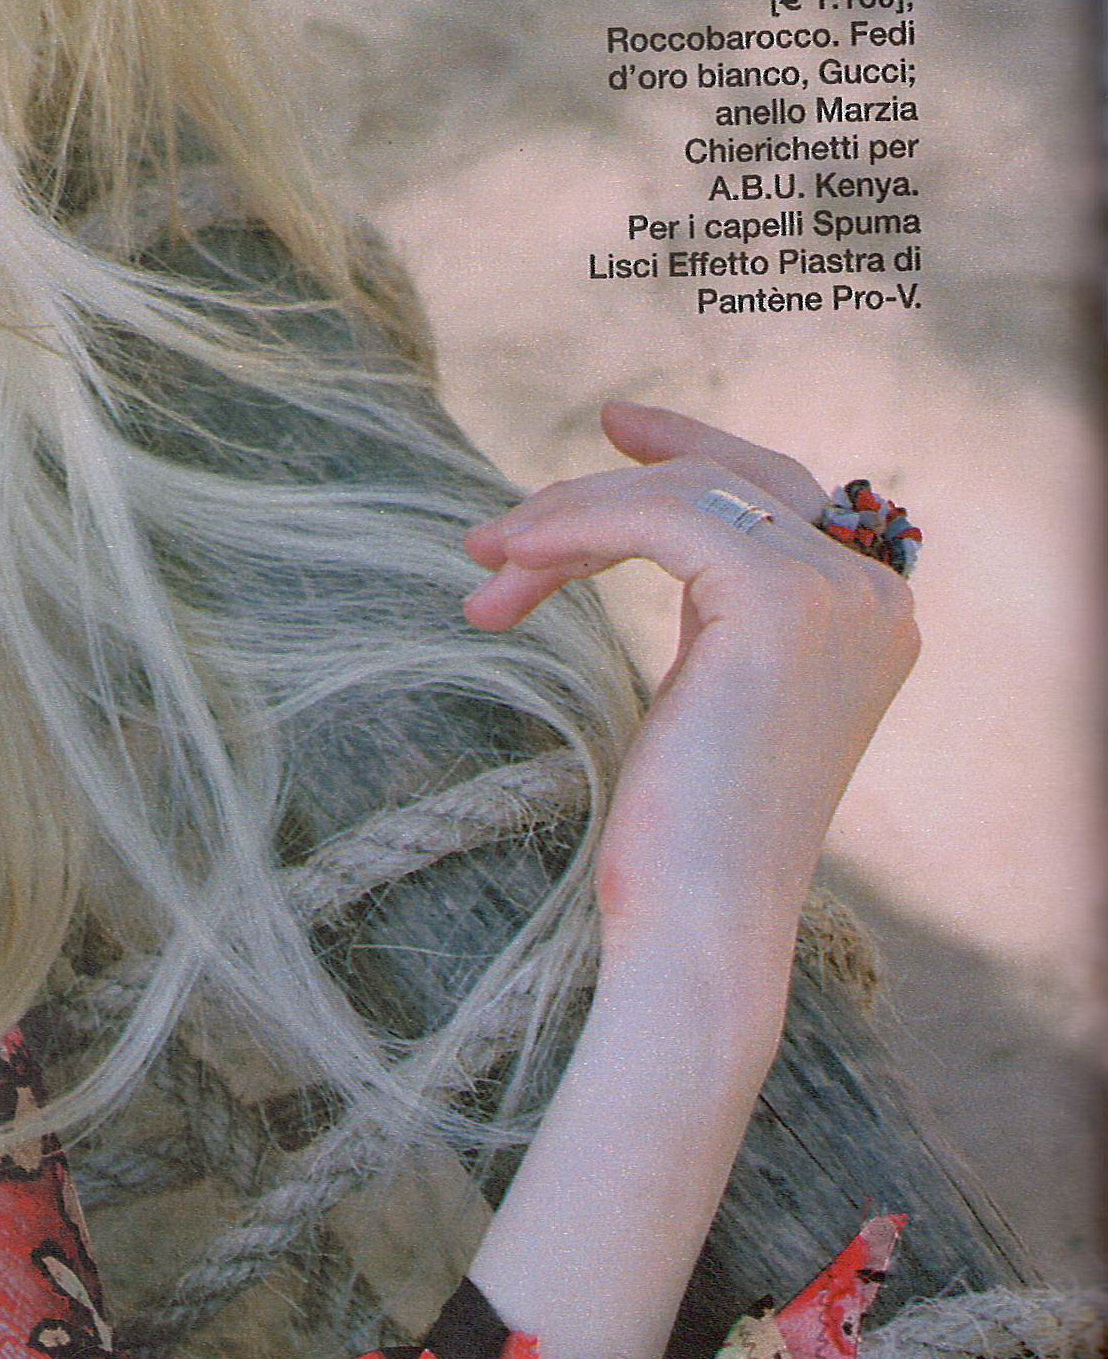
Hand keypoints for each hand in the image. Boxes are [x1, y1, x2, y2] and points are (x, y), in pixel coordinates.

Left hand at [460, 403, 917, 981]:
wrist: (701, 926)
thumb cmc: (685, 844)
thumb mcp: (710, 702)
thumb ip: (717, 619)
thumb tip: (635, 540)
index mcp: (869, 620)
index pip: (779, 496)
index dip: (695, 452)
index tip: (616, 432)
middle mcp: (873, 597)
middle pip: (730, 483)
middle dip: (606, 491)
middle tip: (505, 520)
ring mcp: (837, 595)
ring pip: (684, 495)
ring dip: (567, 522)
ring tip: (485, 571)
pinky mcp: (779, 600)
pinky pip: (660, 518)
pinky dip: (576, 528)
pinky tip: (514, 567)